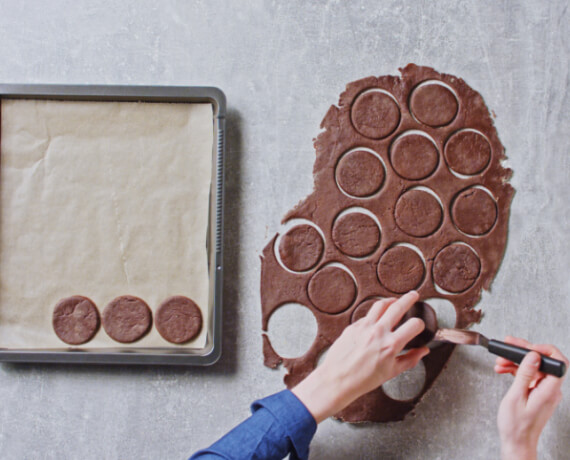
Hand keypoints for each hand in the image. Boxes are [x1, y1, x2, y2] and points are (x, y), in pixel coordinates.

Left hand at [292, 291, 428, 422]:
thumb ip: (410, 360)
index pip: (414, 324)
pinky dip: (374, 314)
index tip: (419, 326)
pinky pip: (366, 315)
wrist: (337, 379)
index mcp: (391, 345)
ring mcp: (364, 327)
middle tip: (414, 295)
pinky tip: (377, 319)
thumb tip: (423, 351)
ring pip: (380, 305)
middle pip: (397, 307)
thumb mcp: (392, 372)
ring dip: (390, 301)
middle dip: (409, 299)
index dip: (420, 324)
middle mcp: (378, 332)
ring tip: (395, 301)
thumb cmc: (363, 379)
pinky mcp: (353, 326)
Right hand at [495, 336, 566, 459]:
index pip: (558, 363)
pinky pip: (529, 377)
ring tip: (500, 361)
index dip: (545, 350)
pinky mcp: (537, 394)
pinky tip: (504, 370)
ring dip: (516, 362)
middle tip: (508, 345)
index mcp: (549, 391)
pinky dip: (516, 371)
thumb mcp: (516, 397)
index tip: (528, 346)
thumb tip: (534, 356)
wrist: (517, 443)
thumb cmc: (516, 425)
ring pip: (533, 368)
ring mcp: (544, 392)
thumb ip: (525, 374)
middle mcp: (550, 390)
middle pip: (542, 363)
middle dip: (523, 352)